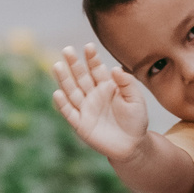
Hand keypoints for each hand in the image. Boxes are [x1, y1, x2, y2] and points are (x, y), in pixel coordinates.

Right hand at [50, 43, 150, 162]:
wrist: (133, 145)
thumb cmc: (136, 120)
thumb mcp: (136, 100)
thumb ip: (127, 84)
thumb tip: (115, 69)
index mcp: (107, 86)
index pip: (97, 69)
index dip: (92, 58)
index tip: (89, 46)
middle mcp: (93, 95)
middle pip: (81, 77)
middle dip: (74, 64)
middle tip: (67, 50)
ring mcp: (86, 109)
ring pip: (72, 92)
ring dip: (65, 80)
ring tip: (57, 66)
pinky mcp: (81, 124)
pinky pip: (70, 113)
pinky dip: (63, 104)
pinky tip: (57, 93)